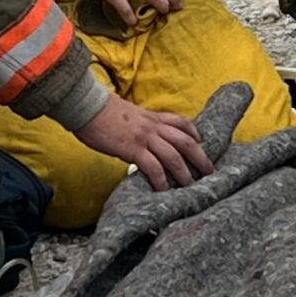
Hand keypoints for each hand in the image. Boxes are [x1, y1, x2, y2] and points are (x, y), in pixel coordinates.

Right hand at [73, 92, 211, 191]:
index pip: (181, 122)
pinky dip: (161, 180)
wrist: (86, 105)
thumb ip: (138, 125)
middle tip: (209, 171)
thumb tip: (138, 136)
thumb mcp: (127, 114)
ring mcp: (144, 137)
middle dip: (200, 157)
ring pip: (174, 156)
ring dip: (184, 173)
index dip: (195, 133)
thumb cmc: (100, 111)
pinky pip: (152, 167)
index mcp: (151, 117)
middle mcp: (153, 126)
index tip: (202, 143)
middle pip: (186, 141)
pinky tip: (164, 191)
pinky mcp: (132, 148)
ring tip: (191, 187)